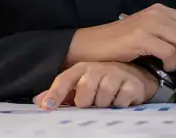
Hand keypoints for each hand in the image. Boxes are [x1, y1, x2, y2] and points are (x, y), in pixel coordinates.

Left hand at [35, 61, 158, 108]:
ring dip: (104, 105)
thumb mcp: (82, 85)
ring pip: (103, 97)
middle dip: (86, 102)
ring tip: (108, 101)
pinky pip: (121, 101)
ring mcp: (118, 74)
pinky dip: (119, 105)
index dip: (55, 93)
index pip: (65, 79)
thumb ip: (62, 94)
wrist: (137, 77)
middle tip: (92, 103)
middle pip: (85, 90)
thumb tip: (38, 101)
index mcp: (82, 69)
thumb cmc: (104, 82)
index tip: (48, 107)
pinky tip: (121, 100)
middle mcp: (99, 68)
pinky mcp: (133, 83)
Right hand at [64, 4, 175, 82]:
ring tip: (174, 69)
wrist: (90, 45)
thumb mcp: (147, 34)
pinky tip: (163, 68)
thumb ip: (167, 36)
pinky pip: (168, 52)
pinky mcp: (140, 37)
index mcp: (161, 11)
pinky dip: (171, 63)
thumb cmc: (118, 44)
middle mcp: (157, 13)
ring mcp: (149, 24)